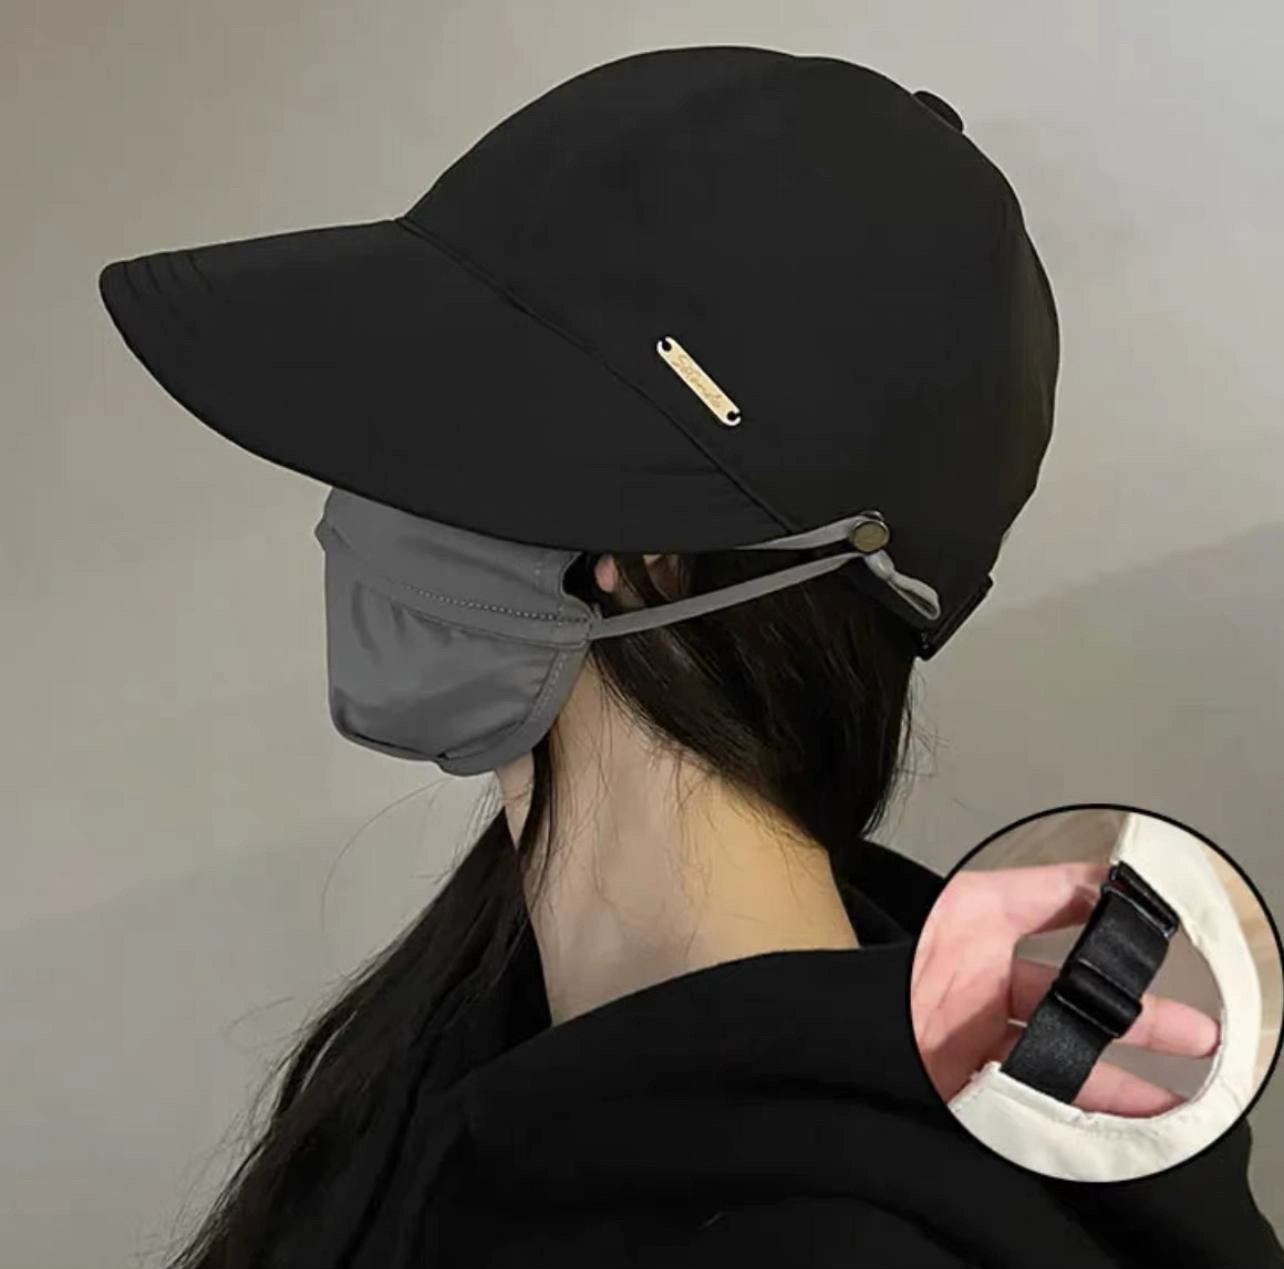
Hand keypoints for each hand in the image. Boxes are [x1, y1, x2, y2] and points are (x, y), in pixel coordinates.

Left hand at [910, 862, 1219, 1115]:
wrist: (827, 1027)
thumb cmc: (891, 954)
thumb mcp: (972, 905)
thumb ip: (1038, 890)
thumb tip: (1106, 876)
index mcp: (981, 949)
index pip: (1060, 952)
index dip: (1108, 957)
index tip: (1158, 955)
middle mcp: (982, 1000)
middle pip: (1073, 1015)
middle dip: (1135, 1025)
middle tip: (1193, 1035)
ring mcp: (974, 1050)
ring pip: (1061, 1067)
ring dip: (1114, 1081)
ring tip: (1165, 1097)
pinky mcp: (964, 1094)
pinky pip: (1030, 1106)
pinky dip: (1070, 1113)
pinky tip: (1107, 1119)